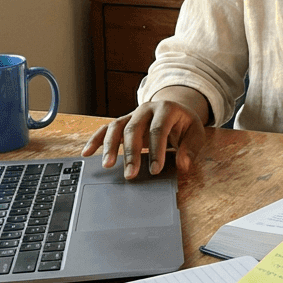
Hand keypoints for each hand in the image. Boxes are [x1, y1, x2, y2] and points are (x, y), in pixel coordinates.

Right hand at [82, 88, 209, 178]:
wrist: (177, 109)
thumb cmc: (186, 124)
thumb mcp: (196, 133)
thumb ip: (190, 149)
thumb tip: (183, 165)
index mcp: (166, 109)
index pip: (158, 130)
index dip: (156, 150)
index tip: (155, 170)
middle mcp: (146, 109)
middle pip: (134, 129)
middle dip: (131, 153)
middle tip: (130, 174)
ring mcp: (132, 114)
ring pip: (116, 127)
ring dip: (110, 147)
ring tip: (107, 165)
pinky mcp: (123, 121)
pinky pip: (105, 129)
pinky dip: (95, 140)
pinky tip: (87, 153)